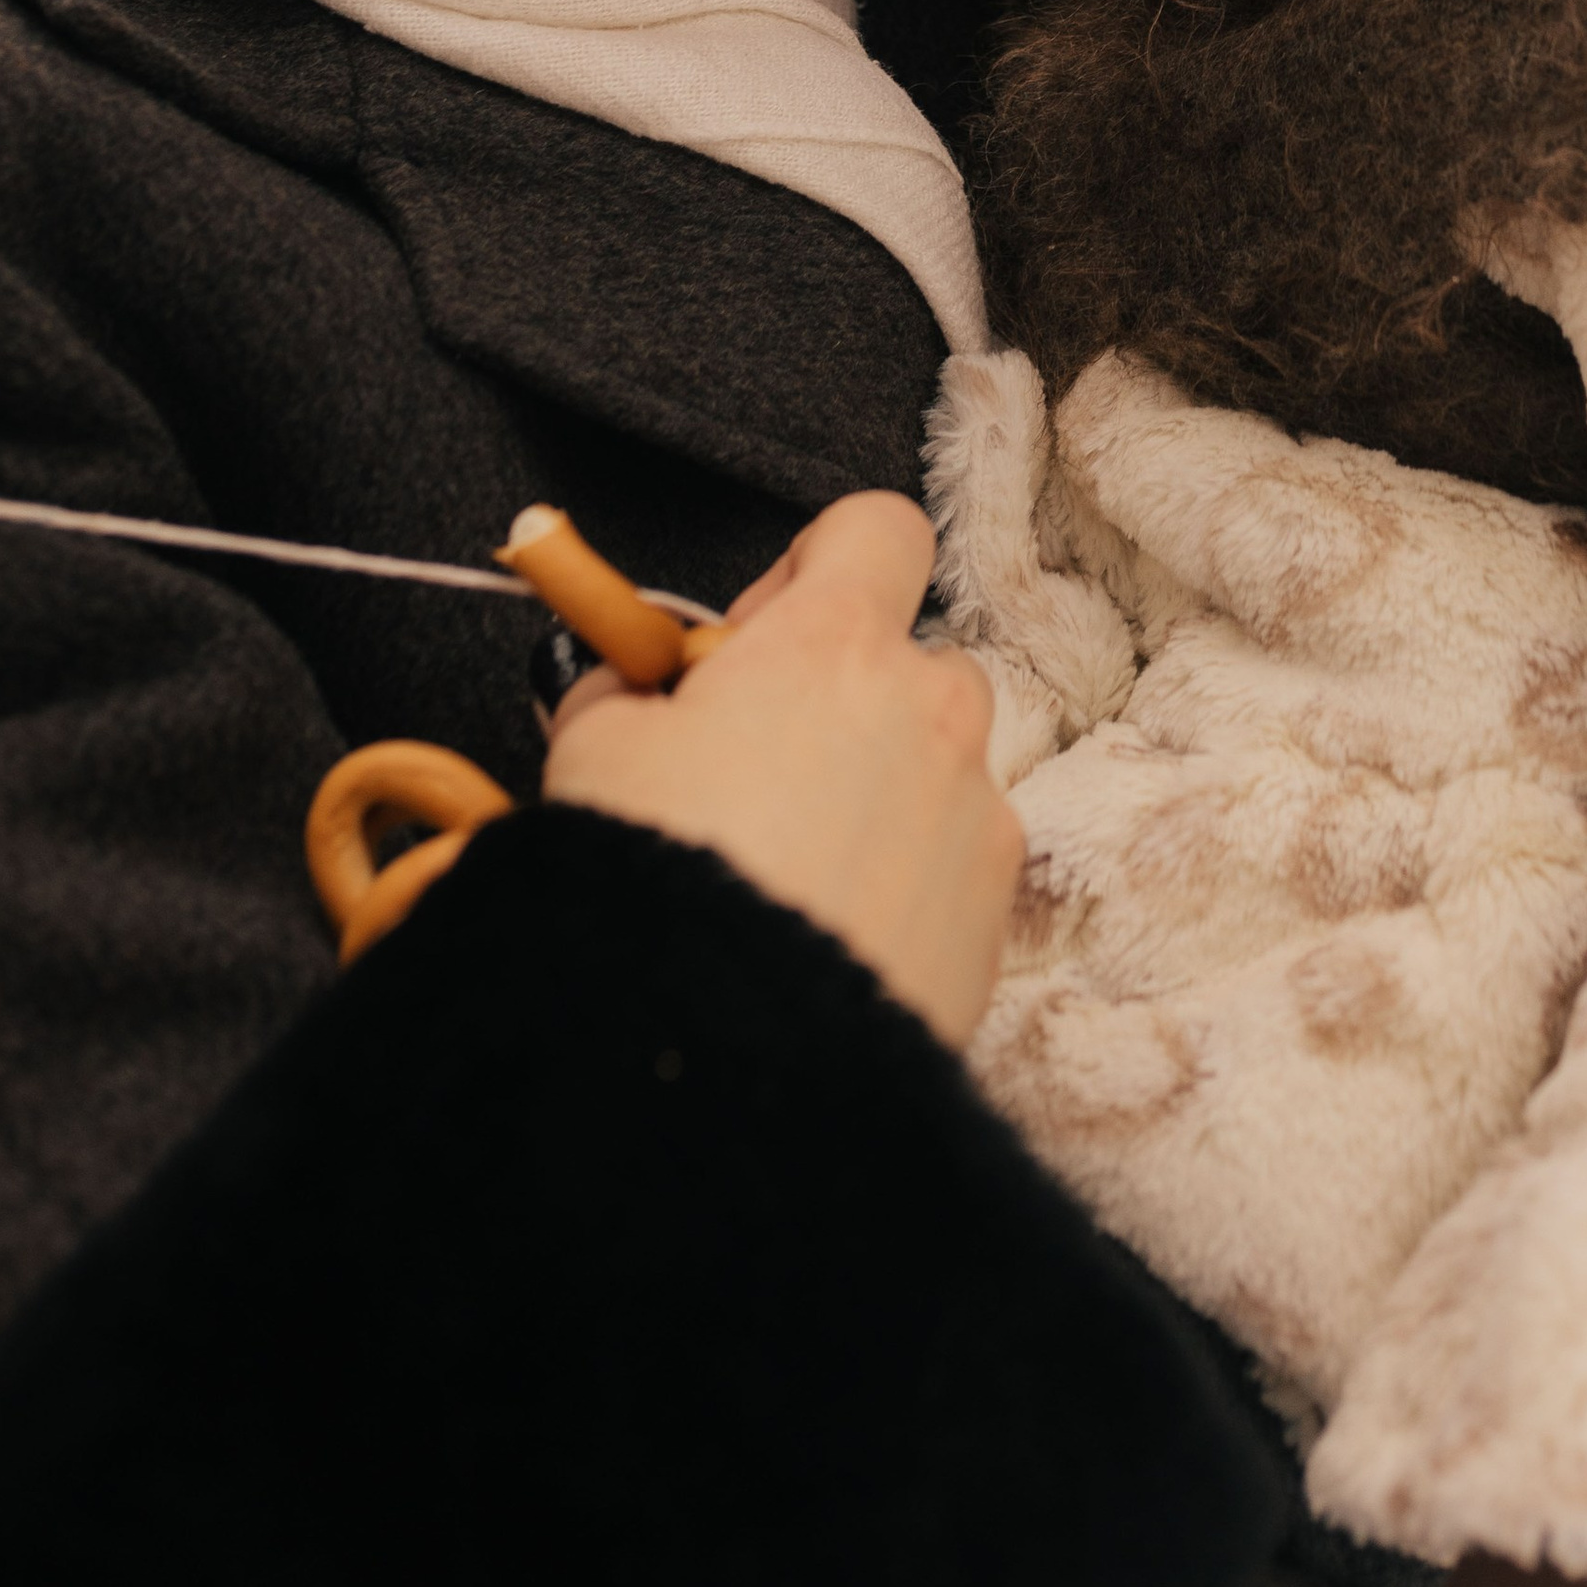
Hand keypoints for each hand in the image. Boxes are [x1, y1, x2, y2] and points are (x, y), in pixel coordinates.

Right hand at [543, 491, 1021, 1047]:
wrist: (720, 1060)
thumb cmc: (651, 884)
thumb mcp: (591, 754)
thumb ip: (625, 692)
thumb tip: (635, 689)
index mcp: (835, 646)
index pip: (877, 526)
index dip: (816, 564)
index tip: (755, 635)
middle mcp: (930, 713)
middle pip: (913, 659)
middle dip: (846, 699)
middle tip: (754, 770)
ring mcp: (976, 814)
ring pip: (937, 768)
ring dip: (879, 793)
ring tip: (787, 870)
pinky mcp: (994, 915)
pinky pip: (953, 866)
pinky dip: (903, 884)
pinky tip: (824, 938)